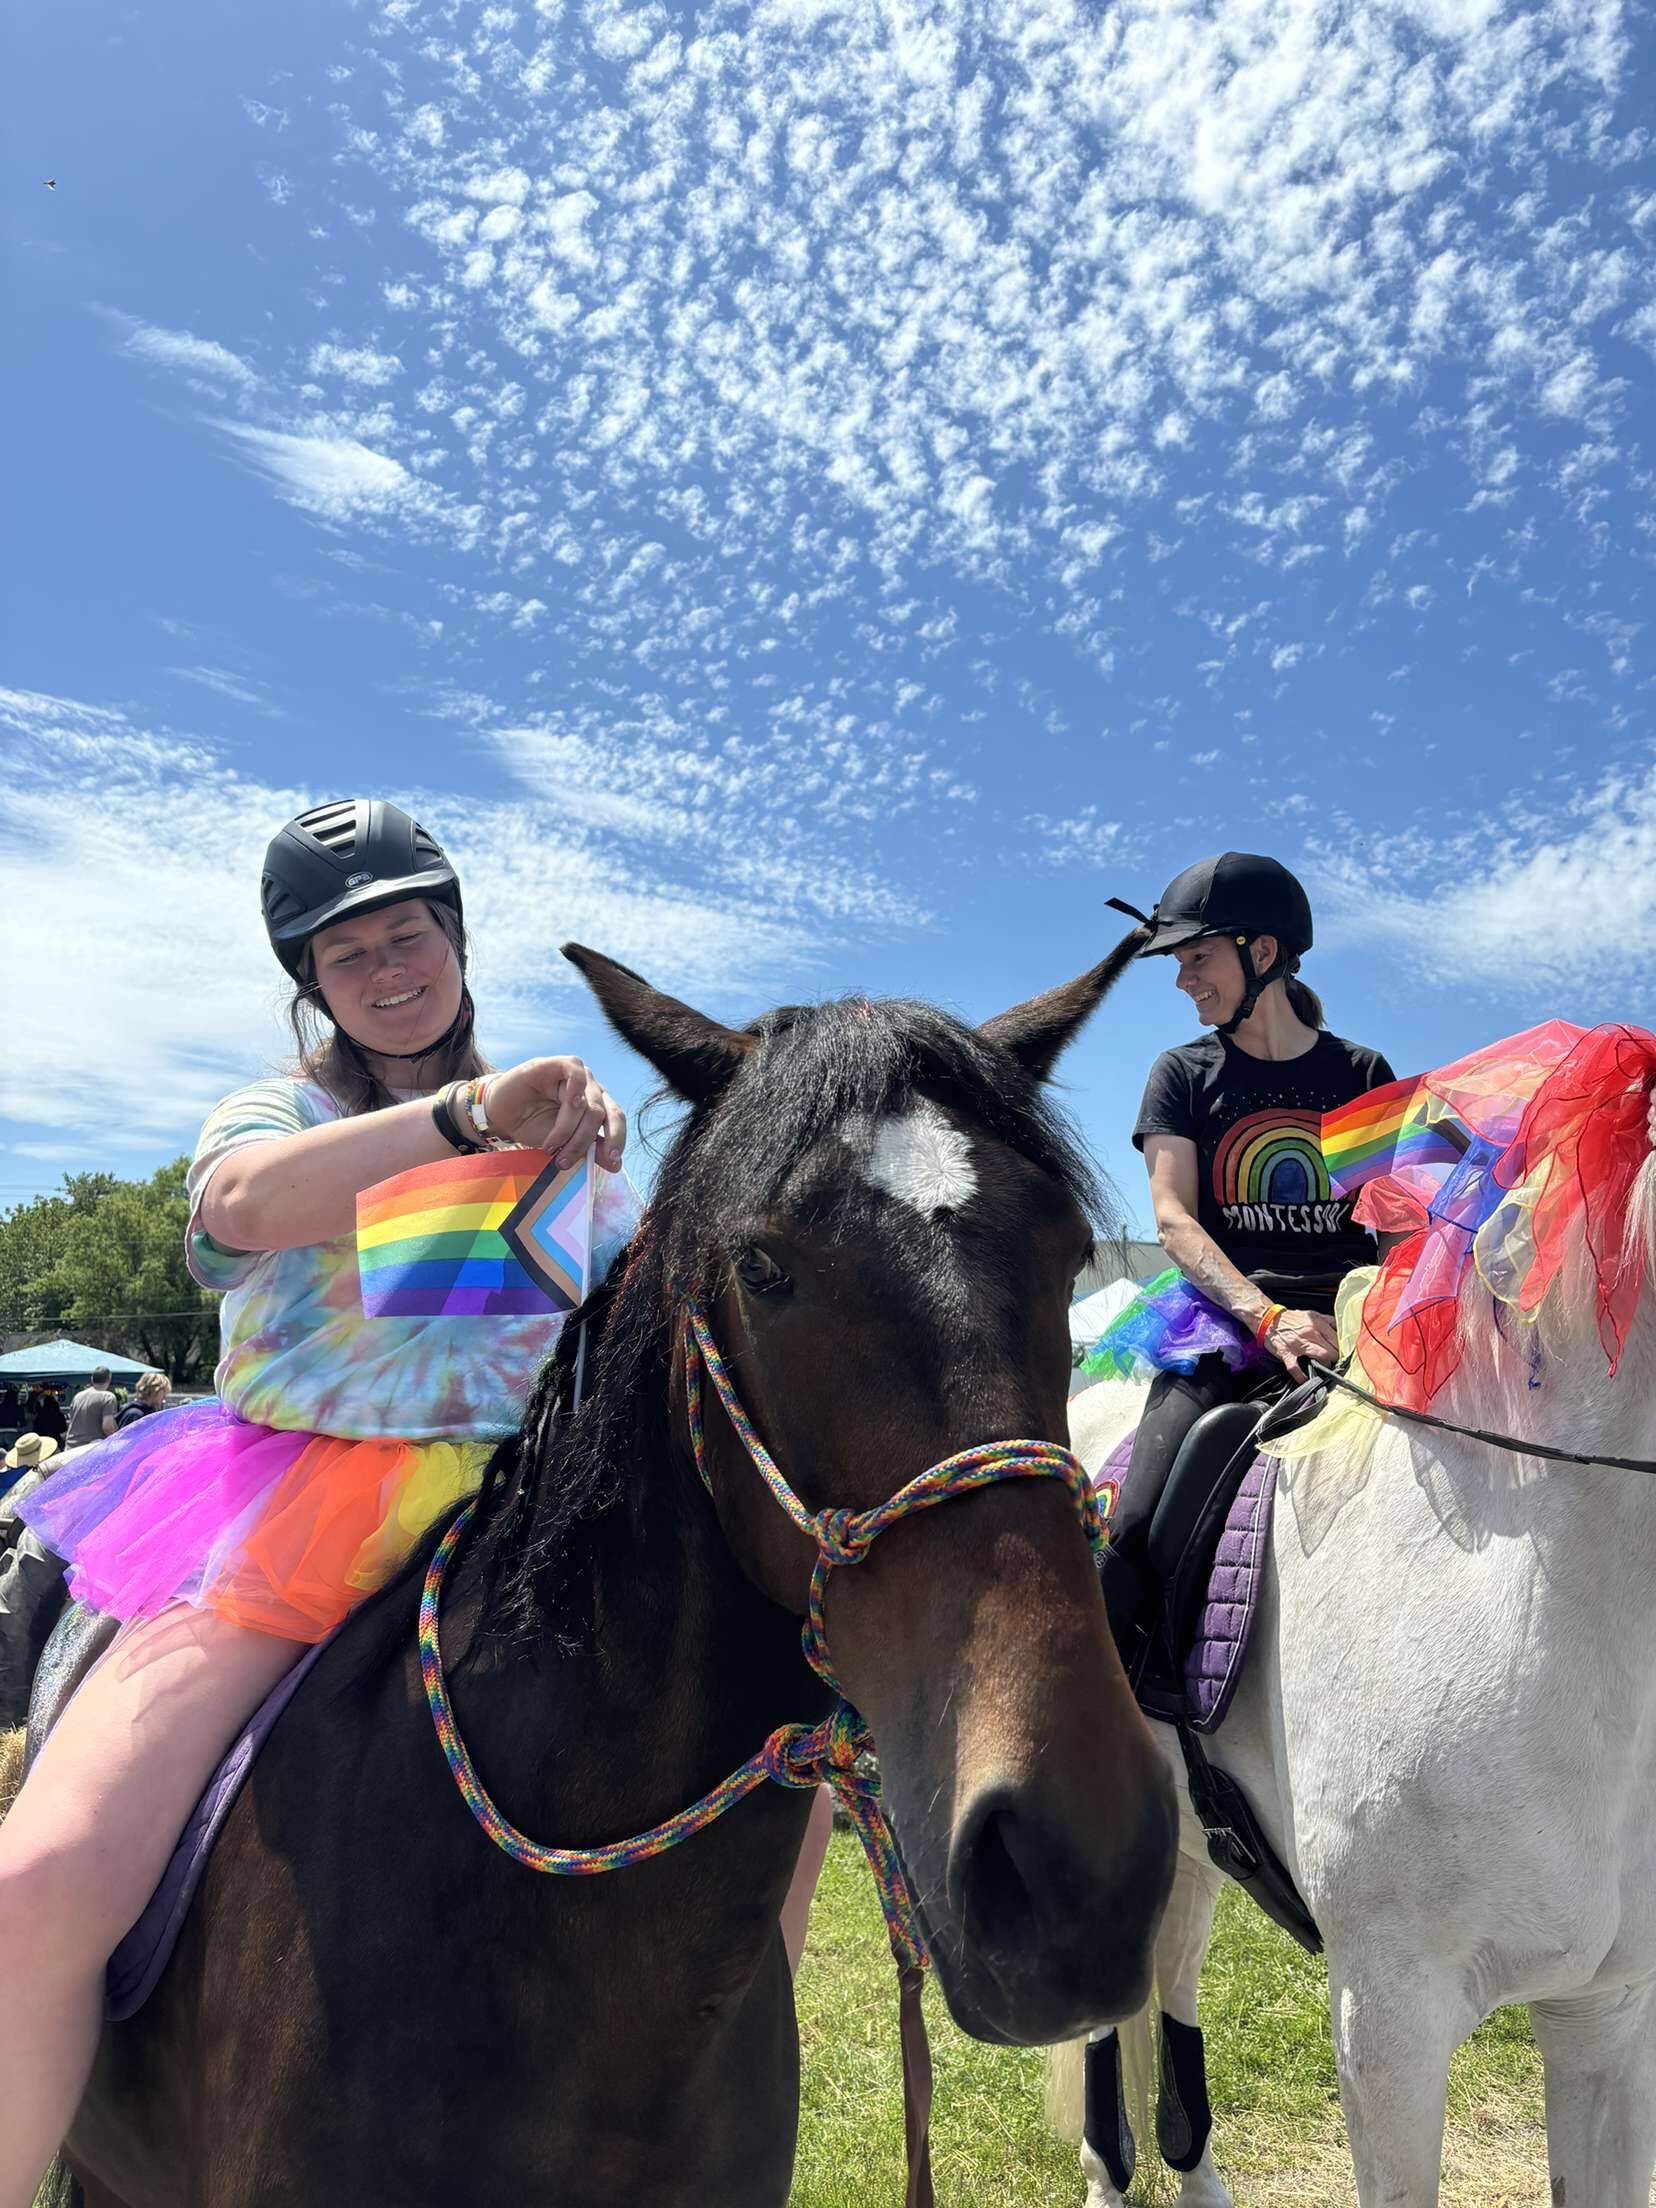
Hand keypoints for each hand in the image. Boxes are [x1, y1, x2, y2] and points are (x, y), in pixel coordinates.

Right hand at [481, 1057, 626, 1173]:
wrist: (501, 1114)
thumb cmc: (534, 1126)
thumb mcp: (564, 1144)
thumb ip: (589, 1150)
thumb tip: (616, 1165)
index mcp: (597, 1106)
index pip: (615, 1118)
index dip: (617, 1137)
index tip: (612, 1159)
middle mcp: (590, 1089)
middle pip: (598, 1115)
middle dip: (581, 1142)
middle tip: (563, 1162)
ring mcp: (576, 1075)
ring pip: (586, 1103)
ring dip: (568, 1129)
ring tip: (549, 1148)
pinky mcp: (557, 1063)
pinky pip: (575, 1072)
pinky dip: (575, 1090)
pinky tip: (569, 1104)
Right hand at [1264, 1307, 1339, 1378]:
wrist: (1268, 1319)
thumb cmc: (1291, 1319)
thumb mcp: (1312, 1314)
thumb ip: (1327, 1321)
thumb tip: (1342, 1330)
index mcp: (1317, 1323)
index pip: (1337, 1339)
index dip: (1341, 1348)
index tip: (1341, 1353)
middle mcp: (1310, 1333)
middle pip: (1332, 1351)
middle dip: (1335, 1359)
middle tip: (1334, 1362)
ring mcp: (1298, 1344)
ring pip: (1321, 1358)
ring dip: (1326, 1366)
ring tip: (1324, 1368)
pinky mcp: (1287, 1354)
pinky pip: (1296, 1368)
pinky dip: (1301, 1377)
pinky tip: (1306, 1379)